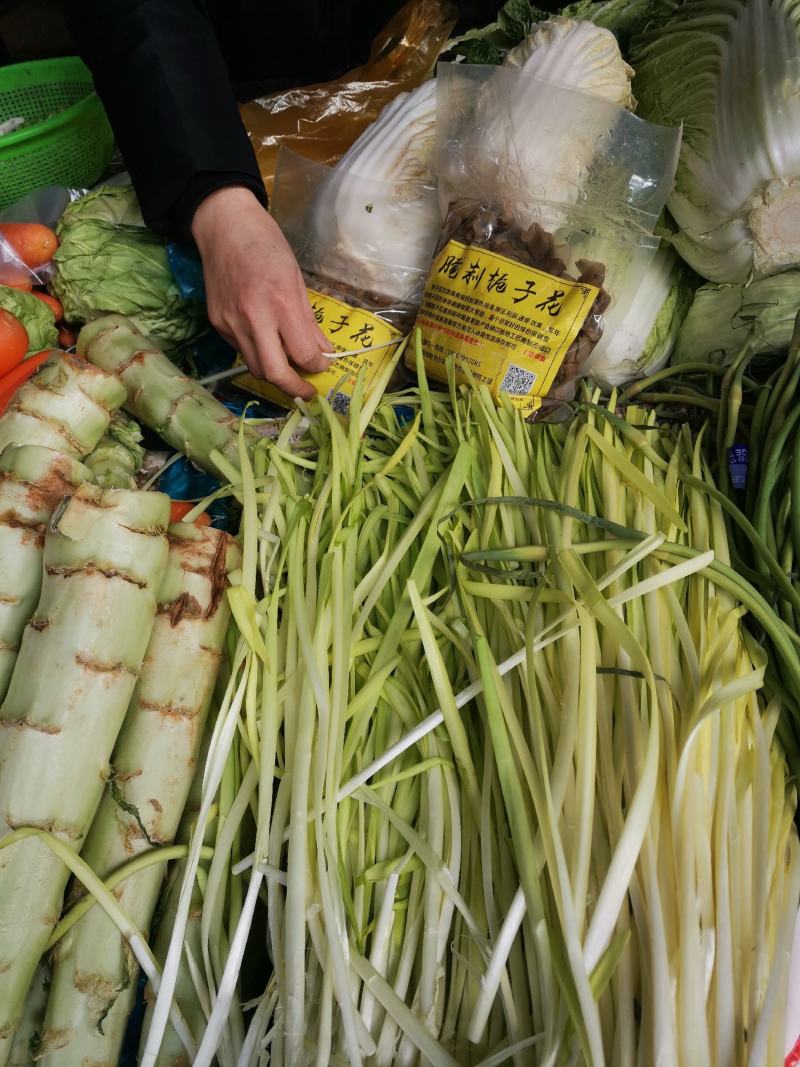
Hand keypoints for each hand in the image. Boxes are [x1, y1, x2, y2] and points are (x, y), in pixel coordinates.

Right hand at [192, 185, 329, 399]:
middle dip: (294, 389)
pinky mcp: (217, 324)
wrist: (223, 226)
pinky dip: (257, 353)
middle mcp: (253, 319)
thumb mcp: (296, 278)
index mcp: (280, 304)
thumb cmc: (265, 245)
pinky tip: (266, 341)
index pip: (303, 354)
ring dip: (274, 373)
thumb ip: (309, 321)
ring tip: (288, 367)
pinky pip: (241, 351)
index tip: (322, 365)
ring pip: (255, 368)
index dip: (317, 366)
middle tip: (307, 390)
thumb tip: (323, 351)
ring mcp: (231, 324)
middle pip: (274, 374)